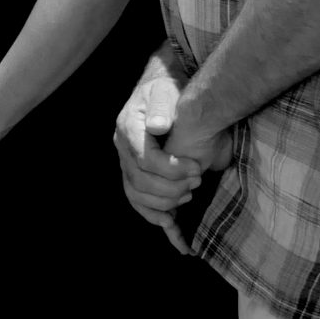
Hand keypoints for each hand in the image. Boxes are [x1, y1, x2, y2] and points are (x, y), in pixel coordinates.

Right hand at [113, 70, 205, 249]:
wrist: (160, 92)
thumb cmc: (166, 90)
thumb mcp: (165, 90)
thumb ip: (161, 105)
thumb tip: (157, 126)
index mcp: (128, 127)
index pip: (144, 160)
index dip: (171, 170)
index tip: (196, 170)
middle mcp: (122, 148)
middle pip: (140, 181)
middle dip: (171, 187)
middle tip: (197, 182)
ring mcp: (126, 163)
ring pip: (137, 195)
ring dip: (164, 202)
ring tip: (188, 195)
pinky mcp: (135, 174)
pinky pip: (138, 202)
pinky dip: (153, 217)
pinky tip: (173, 228)